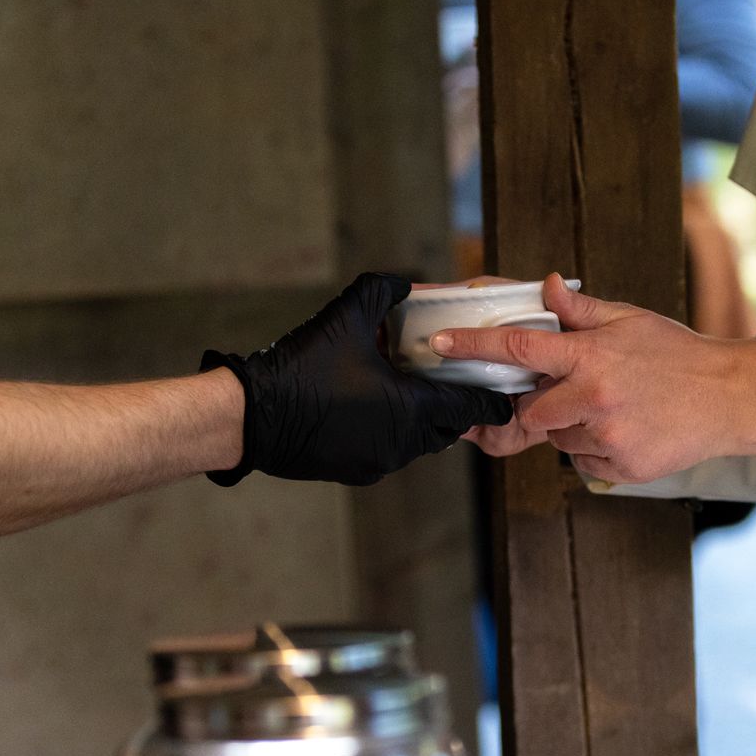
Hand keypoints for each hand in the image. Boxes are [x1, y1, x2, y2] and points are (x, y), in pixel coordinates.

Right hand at [204, 273, 514, 486]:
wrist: (253, 417)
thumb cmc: (302, 368)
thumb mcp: (345, 317)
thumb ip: (382, 292)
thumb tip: (404, 283)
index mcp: (410, 409)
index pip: (470, 408)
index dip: (489, 398)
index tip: (502, 391)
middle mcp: (401, 443)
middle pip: (448, 429)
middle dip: (455, 408)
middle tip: (453, 382)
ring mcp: (378, 462)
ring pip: (418, 443)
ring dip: (422, 421)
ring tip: (412, 391)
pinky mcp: (356, 471)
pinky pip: (389, 452)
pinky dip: (393, 433)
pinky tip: (374, 409)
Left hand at [431, 274, 755, 482]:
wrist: (731, 399)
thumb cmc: (679, 356)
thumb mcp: (630, 320)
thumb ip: (581, 311)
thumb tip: (544, 284)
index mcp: (590, 356)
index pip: (518, 347)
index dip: (474, 345)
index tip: (441, 344)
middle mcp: (593, 398)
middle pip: (529, 412)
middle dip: (540, 406)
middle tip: (575, 393)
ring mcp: (607, 437)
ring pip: (558, 439)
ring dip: (572, 427)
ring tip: (615, 409)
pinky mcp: (619, 468)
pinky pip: (584, 464)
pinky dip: (595, 451)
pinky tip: (627, 430)